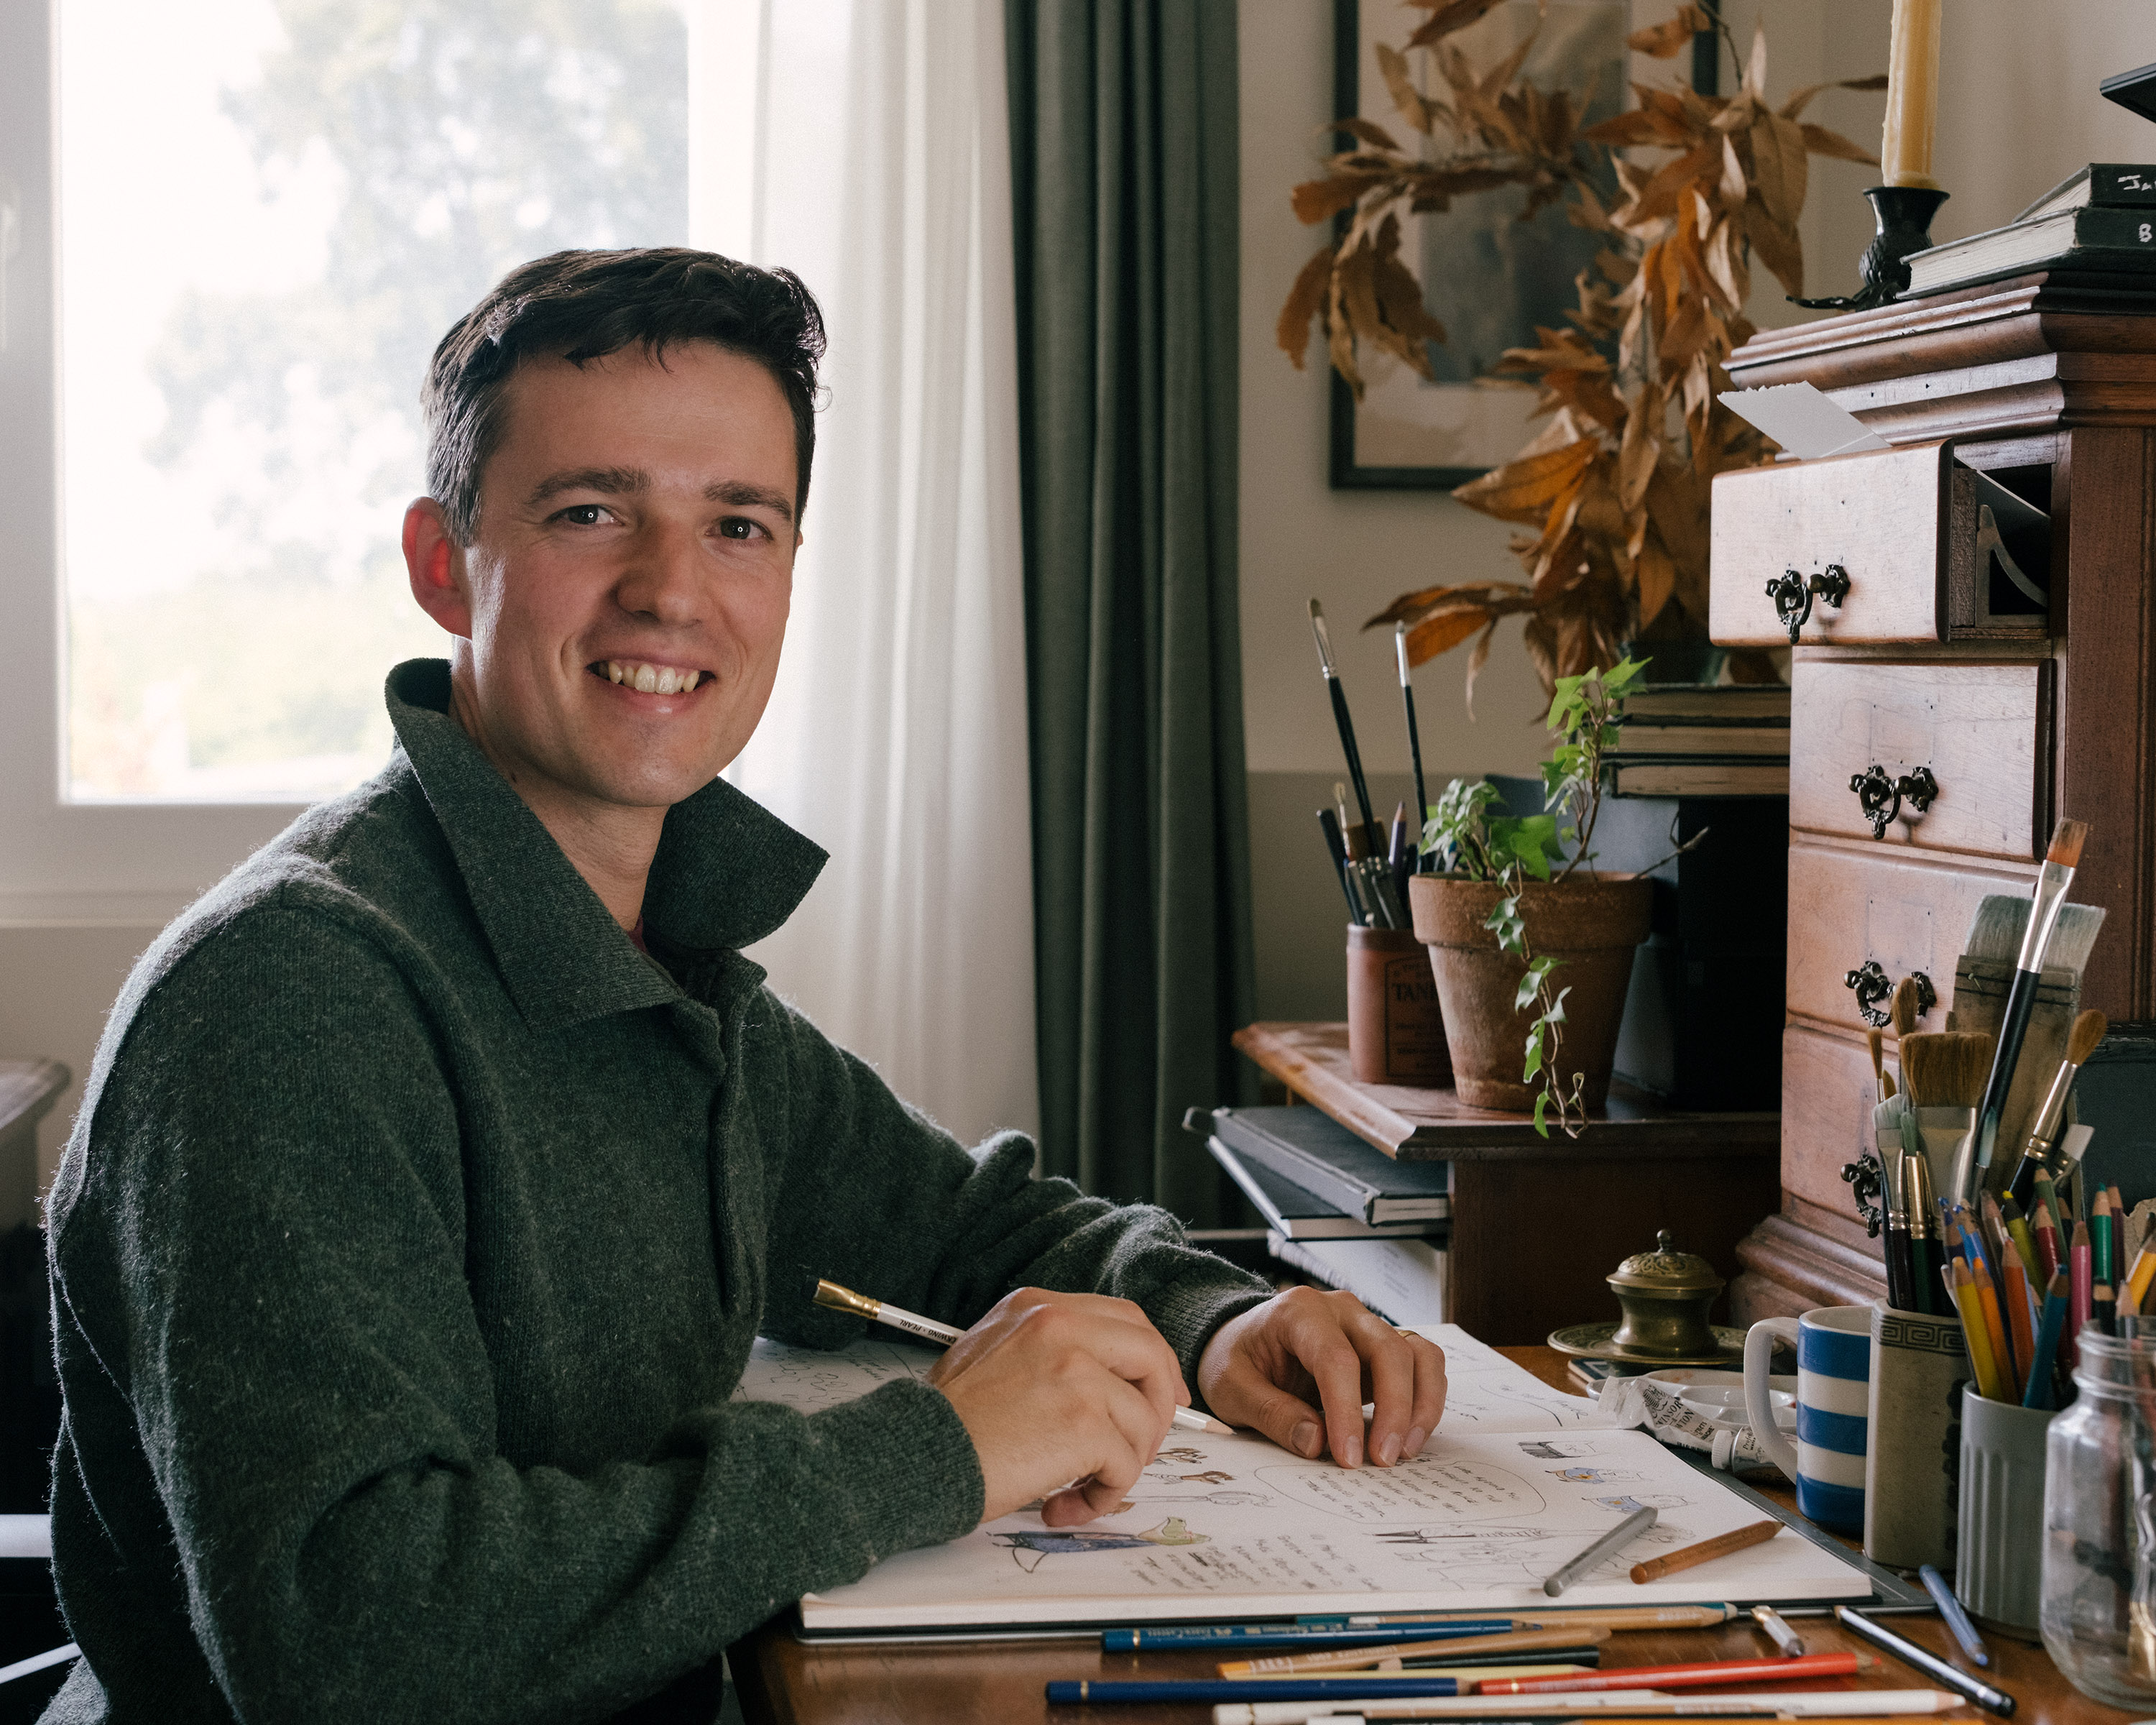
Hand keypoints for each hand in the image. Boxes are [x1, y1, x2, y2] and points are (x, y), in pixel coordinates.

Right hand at [928, 1288, 1188, 1525]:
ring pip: (1142, 1421)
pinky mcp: (1085, 1422)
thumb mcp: (992, 1355)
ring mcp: (1078, 1372)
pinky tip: (1063, 1505)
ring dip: (1120, 1467)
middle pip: (1150, 1355)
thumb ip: (1047, 1354)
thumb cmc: (946, 1422)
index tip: (1160, 1395)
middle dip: (1159, 1406)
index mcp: (1038, 1309)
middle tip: (1145, 1445)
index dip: (1151, 1360)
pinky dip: (1102, 1496)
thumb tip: (1106, 1384)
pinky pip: (1125, 1465)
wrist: (914, 1456)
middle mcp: (1061, 1327)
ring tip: (1078, 1488)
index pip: (1125, 1319)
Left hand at [1196, 1286, 1445, 1467]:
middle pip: (1388, 1350)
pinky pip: (1422, 1364)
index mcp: (1299, 1312)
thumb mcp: (1231, 1388)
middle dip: (1394, 1409)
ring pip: (1416, 1354)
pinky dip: (1426, 1399)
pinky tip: (1408, 1436)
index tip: (1348, 1457)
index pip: (1336, 1358)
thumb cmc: (1235, 1361)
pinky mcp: (1383, 1347)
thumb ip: (1271, 1413)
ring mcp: (1367, 1326)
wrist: (1240, 1342)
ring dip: (1419, 1405)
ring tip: (1402, 1452)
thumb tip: (1316, 1443)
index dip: (1347, 1411)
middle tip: (1382, 1461)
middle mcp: (1341, 1311)